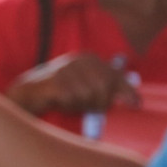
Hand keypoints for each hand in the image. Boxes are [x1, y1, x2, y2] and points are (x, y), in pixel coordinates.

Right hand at [5, 52, 138, 115]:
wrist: (28, 92)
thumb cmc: (61, 91)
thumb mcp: (86, 85)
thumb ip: (108, 87)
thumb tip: (137, 101)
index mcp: (89, 59)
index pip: (115, 76)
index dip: (127, 91)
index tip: (136, 105)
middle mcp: (79, 60)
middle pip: (103, 87)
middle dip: (99, 102)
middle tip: (88, 108)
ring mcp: (66, 69)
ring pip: (88, 95)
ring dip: (80, 105)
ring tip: (70, 103)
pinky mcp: (54, 81)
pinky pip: (72, 99)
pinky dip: (68, 106)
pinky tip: (60, 103)